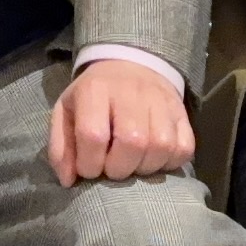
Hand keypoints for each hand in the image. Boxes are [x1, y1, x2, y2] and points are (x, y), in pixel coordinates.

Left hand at [49, 58, 193, 186]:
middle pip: (132, 142)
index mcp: (95, 90)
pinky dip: (169, 162)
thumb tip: (69, 180)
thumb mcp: (67, 113)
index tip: (89, 169)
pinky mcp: (182, 112)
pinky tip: (153, 159)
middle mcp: (131, 92)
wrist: (130, 65)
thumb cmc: (94, 97)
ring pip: (161, 147)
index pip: (93, 135)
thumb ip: (61, 148)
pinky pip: (184, 148)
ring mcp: (161, 101)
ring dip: (145, 168)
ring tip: (133, 165)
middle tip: (113, 169)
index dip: (89, 164)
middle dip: (119, 169)